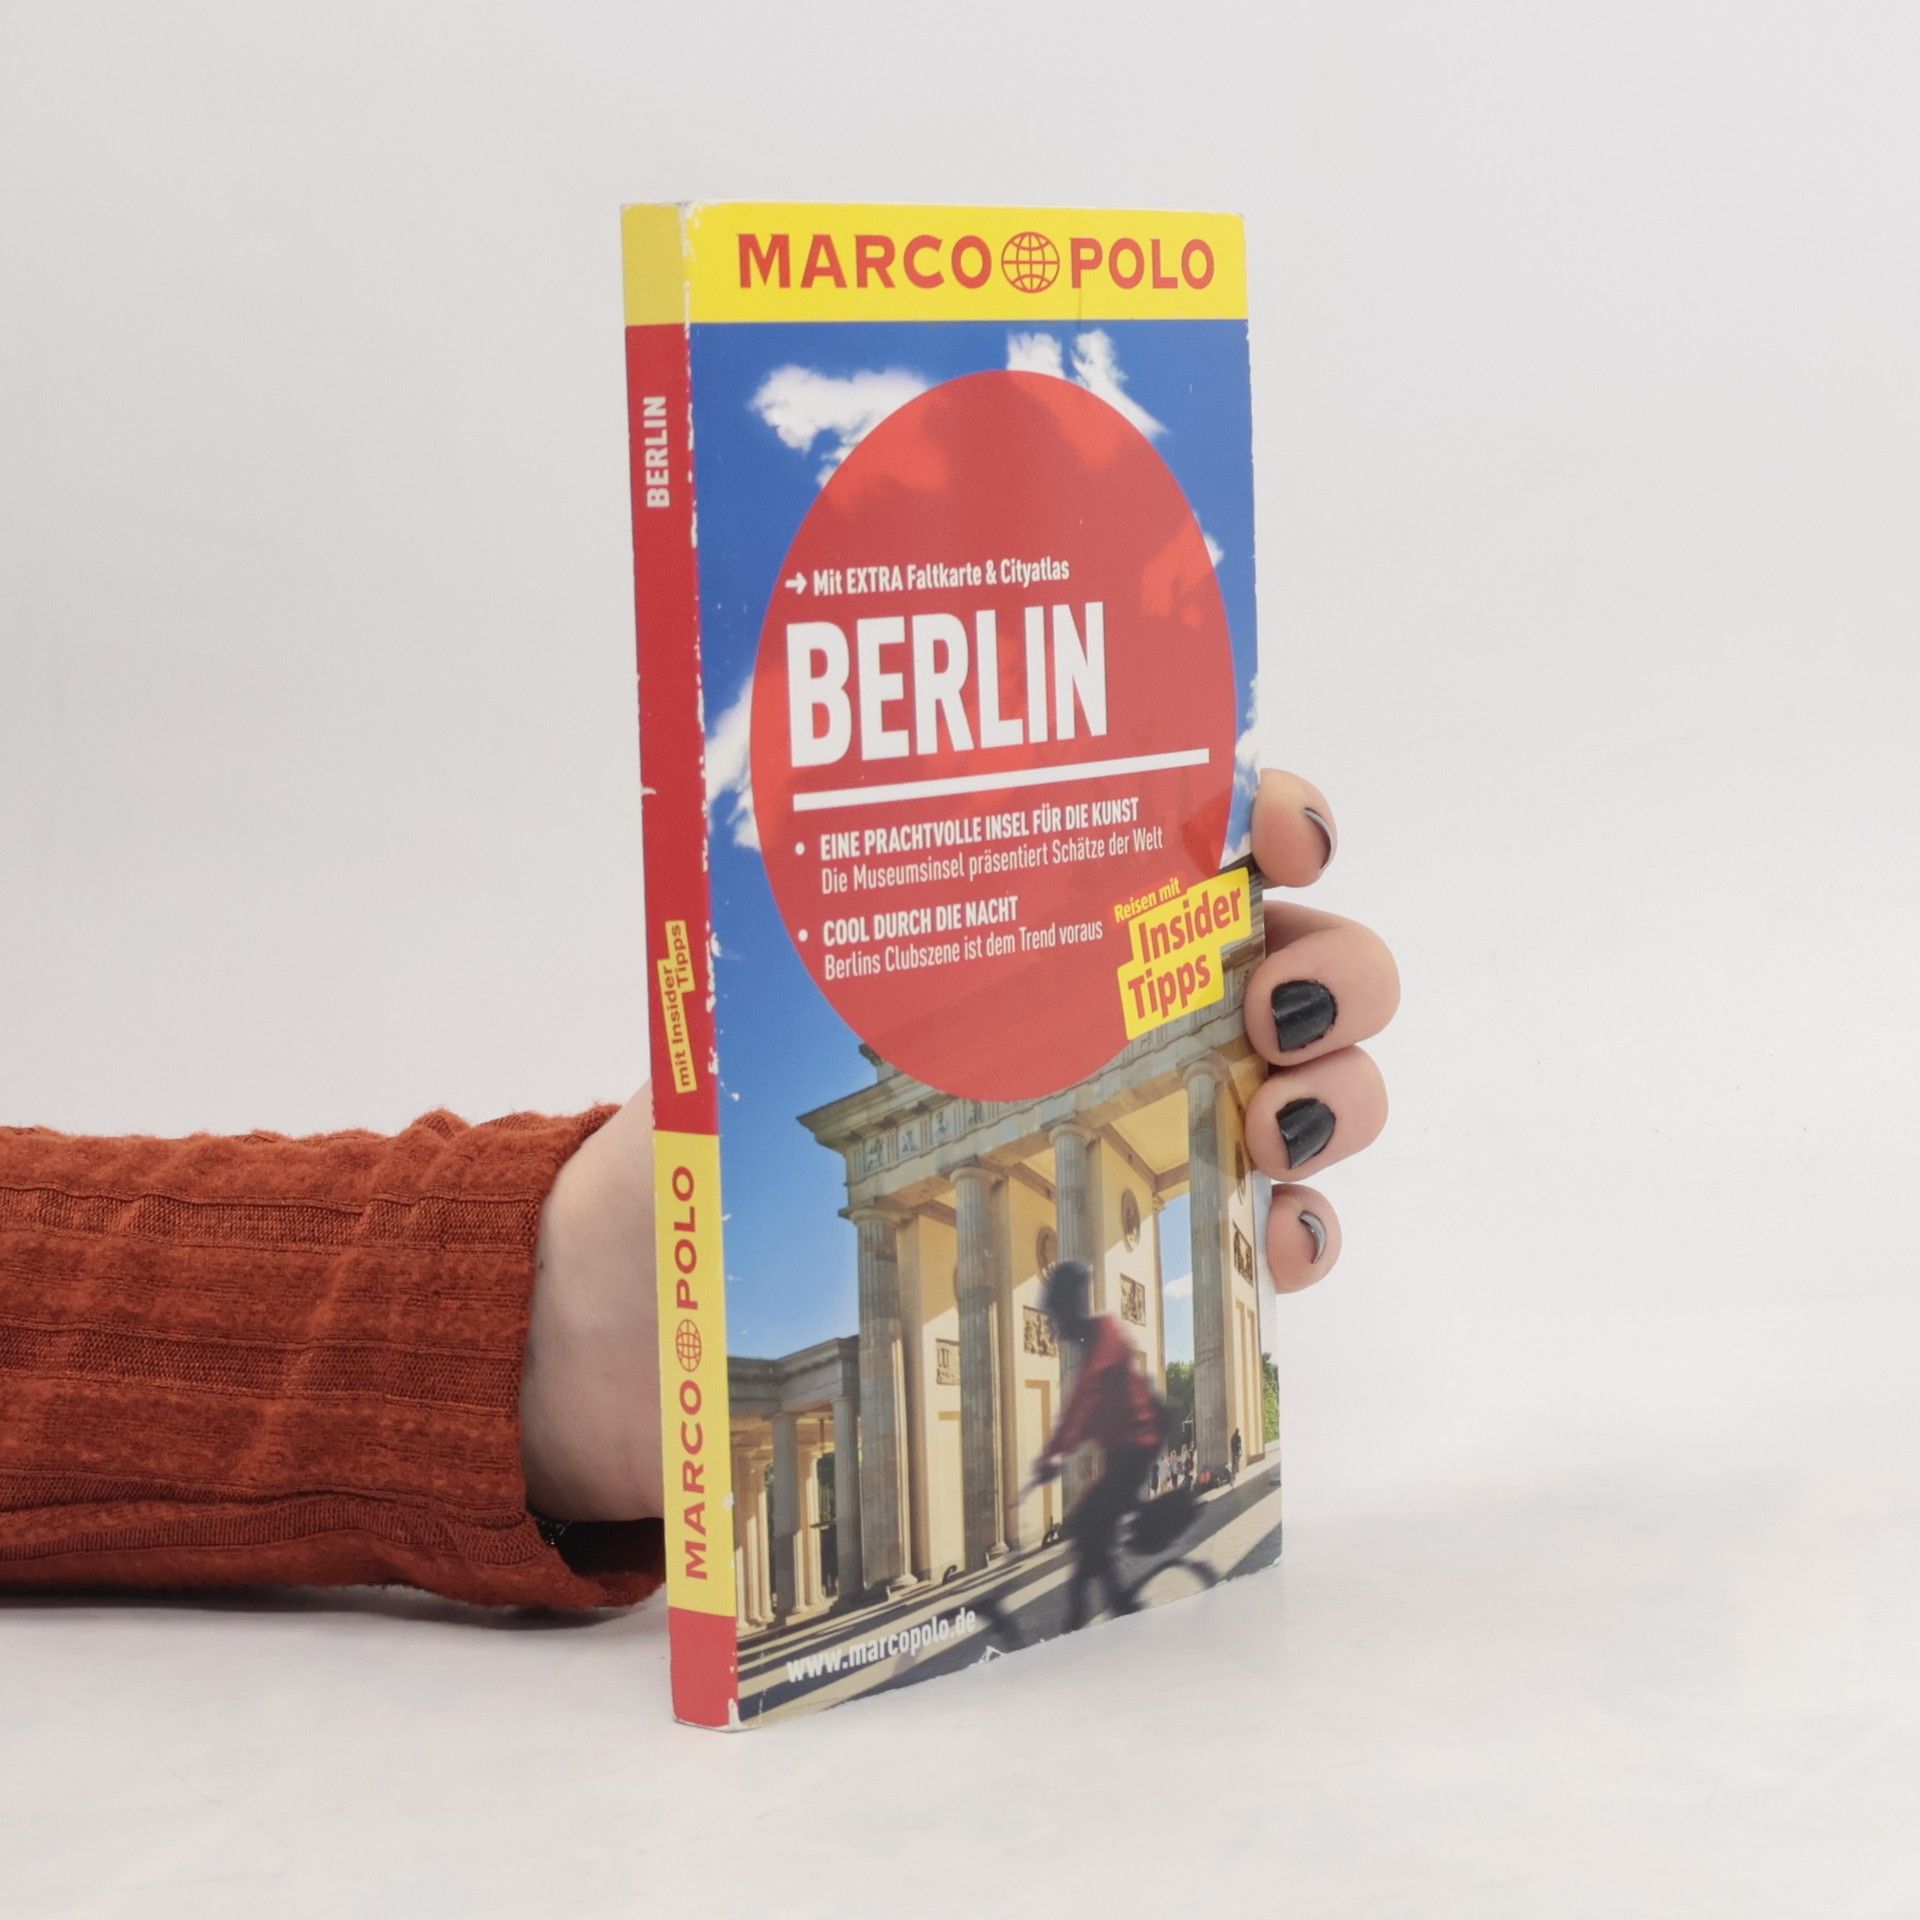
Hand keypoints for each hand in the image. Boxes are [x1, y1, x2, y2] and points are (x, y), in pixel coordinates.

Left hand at [516, 768, 1396, 1518]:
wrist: (648, 1331)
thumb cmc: (689, 1148)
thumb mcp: (738, 1010)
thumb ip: (802, 918)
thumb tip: (808, 787)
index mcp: (1020, 926)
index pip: (1180, 832)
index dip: (1262, 813)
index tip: (1281, 837)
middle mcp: (1108, 1018)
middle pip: (1291, 956)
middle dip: (1330, 966)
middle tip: (1272, 1007)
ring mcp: (1142, 1138)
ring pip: (1314, 1087)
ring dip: (1337, 1092)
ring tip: (1271, 1125)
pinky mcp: (1146, 1262)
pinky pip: (1276, 1232)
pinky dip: (1304, 1228)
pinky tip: (1274, 1234)